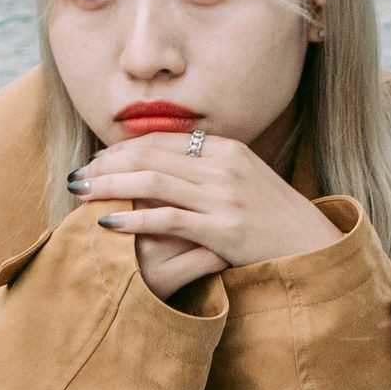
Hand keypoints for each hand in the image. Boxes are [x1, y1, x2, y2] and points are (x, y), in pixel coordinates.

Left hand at [72, 130, 347, 294]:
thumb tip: (169, 168)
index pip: (163, 140)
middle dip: (107, 165)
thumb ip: (210, 171)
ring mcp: (225, 198)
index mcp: (228, 149)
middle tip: (77, 176)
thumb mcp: (246, 183)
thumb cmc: (274, 222)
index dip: (123, 149)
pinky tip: (106, 224)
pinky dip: (132, 220)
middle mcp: (224, 167)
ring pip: (153, 183)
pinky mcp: (224, 229)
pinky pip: (168, 219)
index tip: (96, 160)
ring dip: (109, 187)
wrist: (314, 249)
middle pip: (151, 157)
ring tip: (80, 194)